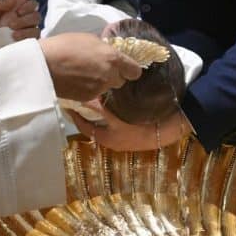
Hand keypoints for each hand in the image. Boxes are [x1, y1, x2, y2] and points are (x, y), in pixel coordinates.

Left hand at [0, 0, 39, 40]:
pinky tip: (15, 37)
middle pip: (34, 8)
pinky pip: (36, 34)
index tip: (16, 5)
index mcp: (11, 9)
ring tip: (12, 31)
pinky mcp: (29, 41)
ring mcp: (26, 30)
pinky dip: (26, 34)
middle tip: (13, 20)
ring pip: (36, 20)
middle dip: (25, 11)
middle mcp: (20, 18)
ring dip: (24, 23)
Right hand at [39, 33, 140, 100]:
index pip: (135, 71)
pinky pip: (94, 94)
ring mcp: (99, 89)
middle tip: (99, 68)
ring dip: (100, 82)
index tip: (123, 67)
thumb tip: (108, 53)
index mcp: (113, 58)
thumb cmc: (64, 46)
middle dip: (113, 76)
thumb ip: (104, 49)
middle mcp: (110, 75)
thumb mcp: (88, 39)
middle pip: (121, 81)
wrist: (43, 65)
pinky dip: (88, 88)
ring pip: (106, 87)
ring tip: (84, 74)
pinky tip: (76, 81)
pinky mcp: (87, 98)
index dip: (130, 69)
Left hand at [70, 102, 190, 150]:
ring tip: (93, 95)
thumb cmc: (141, 126)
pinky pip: (113, 121)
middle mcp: (110, 140)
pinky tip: (110, 101)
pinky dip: (108, 113)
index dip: (75, 114)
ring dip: (98, 111)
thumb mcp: (118, 117)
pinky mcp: (130, 132)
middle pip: (92, 124)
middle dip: (86, 112)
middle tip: (79, 95)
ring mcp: (121, 137)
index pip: (83, 126)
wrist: (167, 130)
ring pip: (103, 123)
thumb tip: (84, 99)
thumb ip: (100, 108)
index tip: (69, 101)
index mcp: (105, 139)